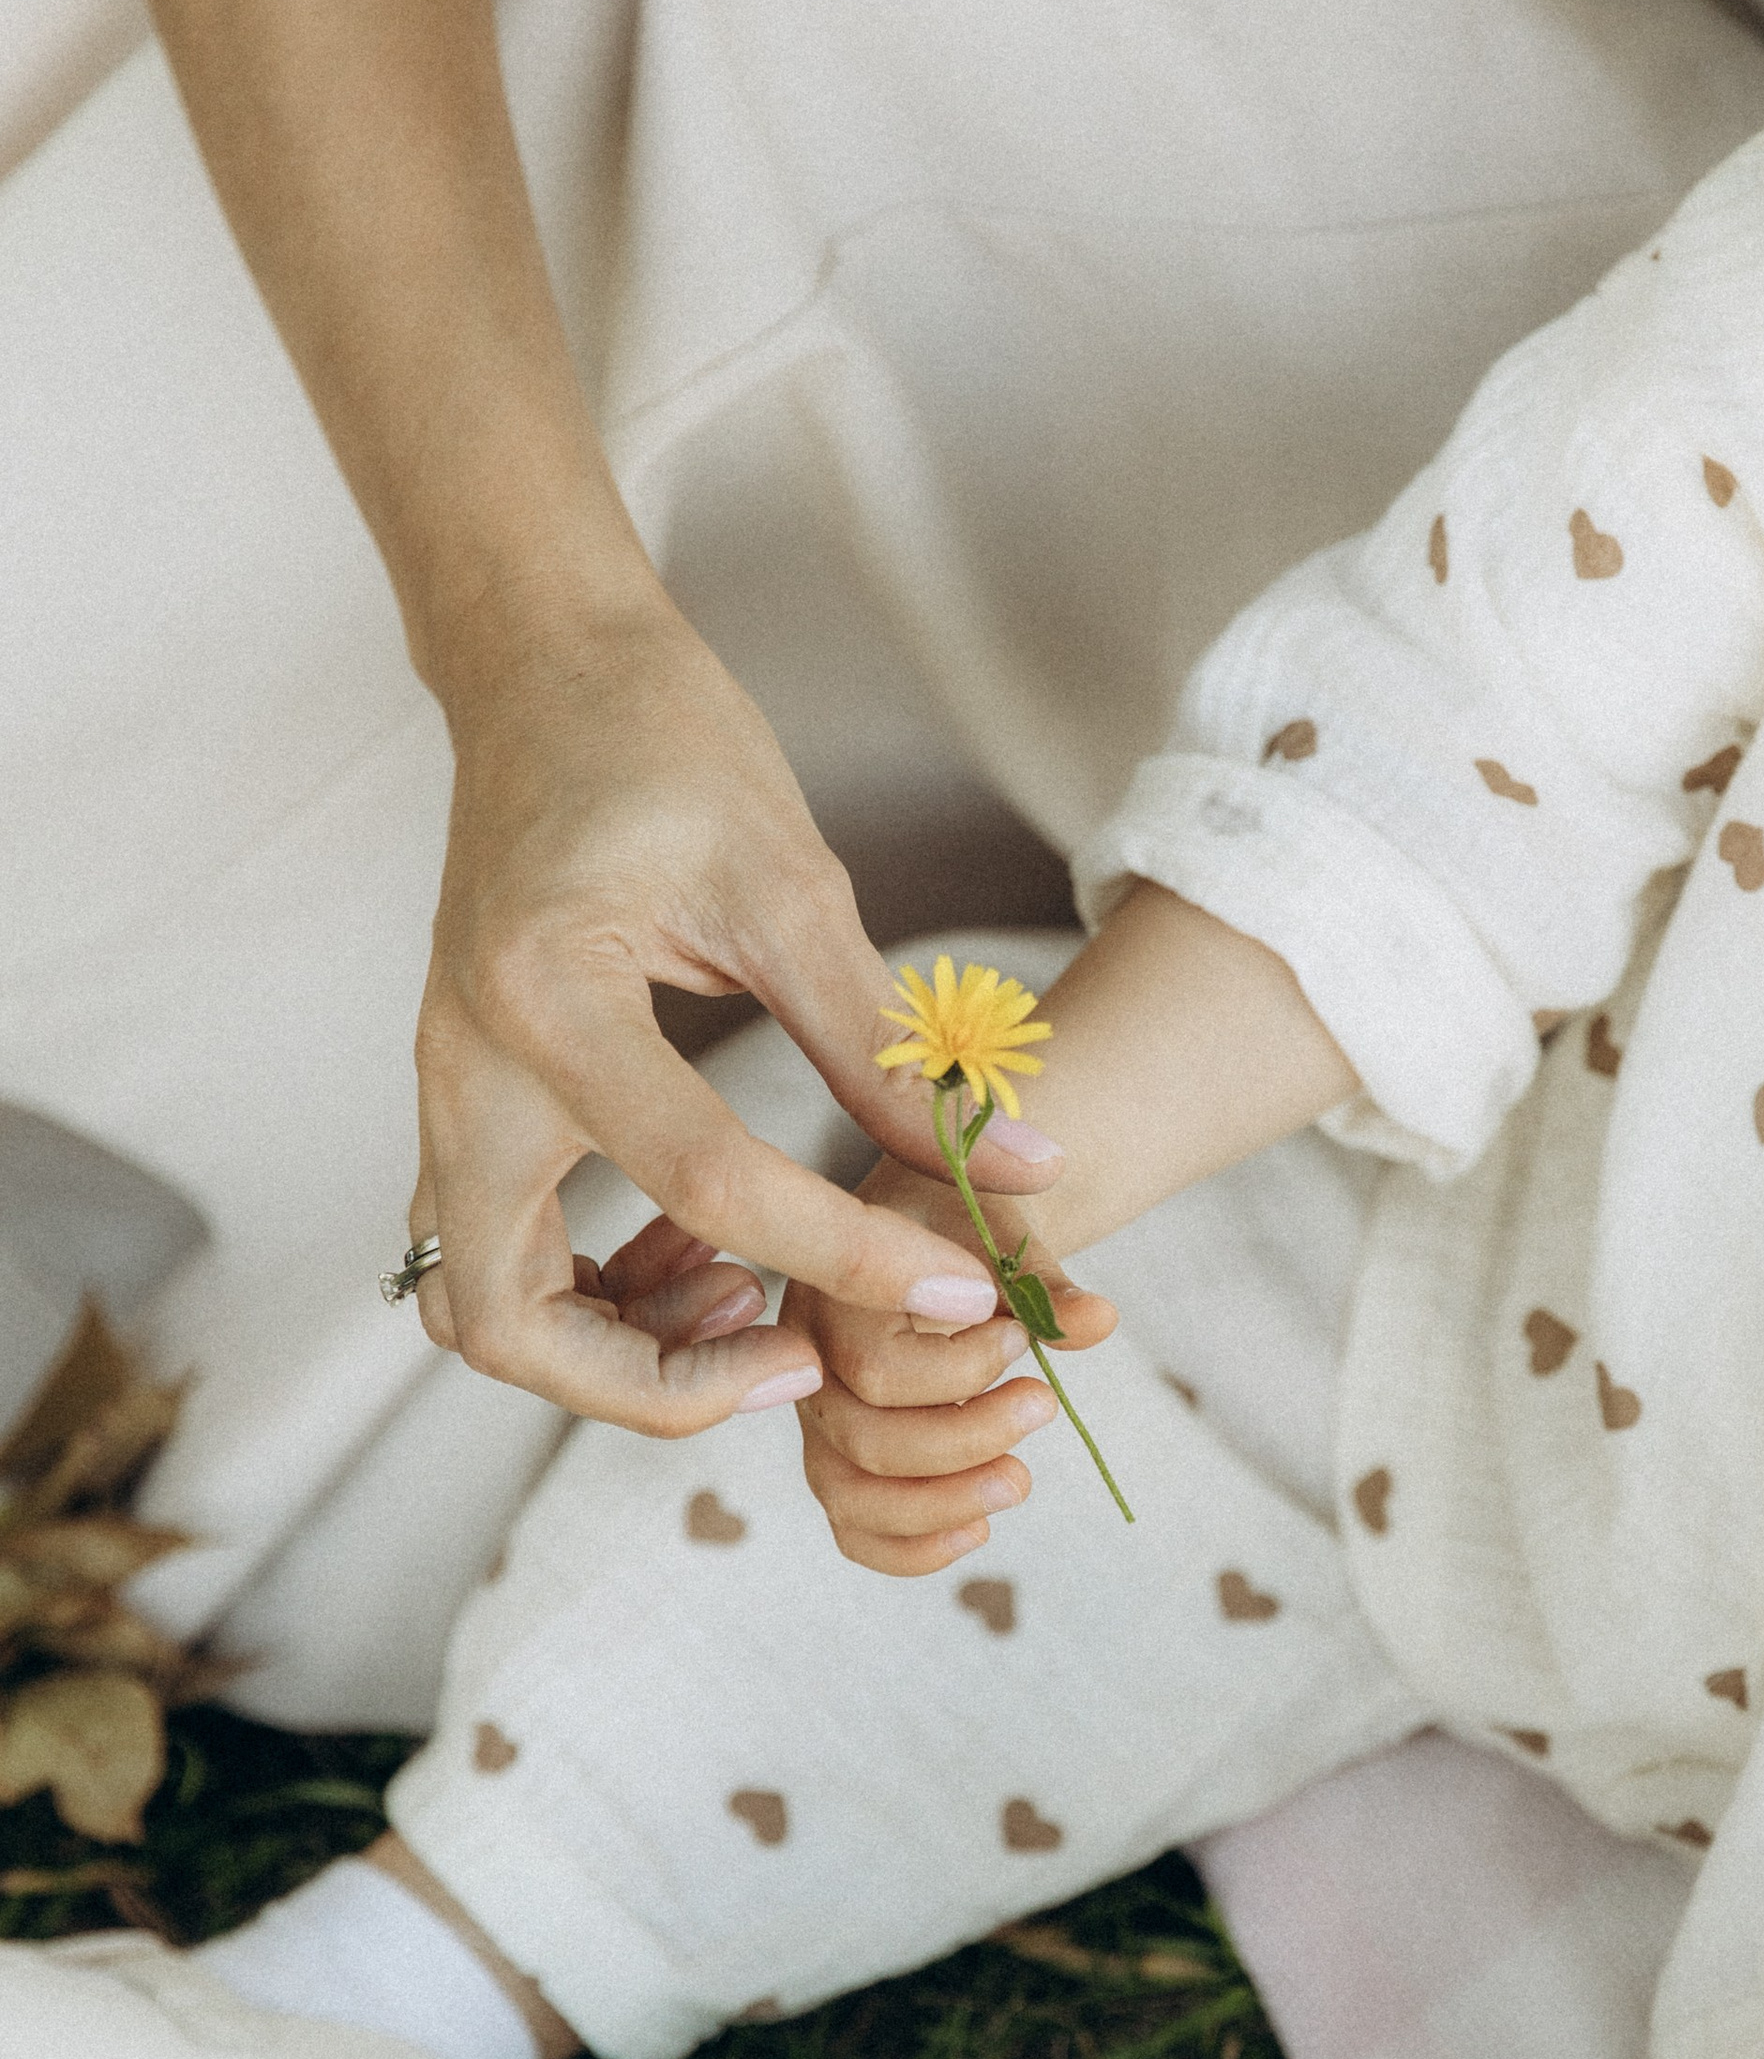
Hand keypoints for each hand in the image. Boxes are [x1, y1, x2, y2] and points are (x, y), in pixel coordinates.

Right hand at [404, 590, 1060, 1429]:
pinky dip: (598, 1297)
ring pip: (484, 1315)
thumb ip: (889, 1048)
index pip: (705, 1183)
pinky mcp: (468, 1105)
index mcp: (547, 998)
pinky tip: (712, 1254)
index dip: (846, 1255)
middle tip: (800, 1356)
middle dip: (656, 1386)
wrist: (543, 672)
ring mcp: (449, 1095)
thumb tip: (1019, 1169)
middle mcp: (466, 1070)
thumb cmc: (658, 743)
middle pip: (509, 1325)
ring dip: (618, 1352)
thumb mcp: (790, 884)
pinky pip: (499, 1260)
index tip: (960, 1290)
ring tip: (762, 1303)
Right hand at [785, 1162, 1118, 1574]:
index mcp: (831, 1298)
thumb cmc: (955, 1227)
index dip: (964, 1371)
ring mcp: (814, 1421)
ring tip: (1021, 1481)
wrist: (919, 1230)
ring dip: (944, 1507)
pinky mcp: (836, 1460)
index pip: (882, 1373)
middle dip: (968, 1441)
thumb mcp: (998, 1234)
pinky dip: (914, 1549)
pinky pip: (854, 1530)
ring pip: (852, 1498)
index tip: (1020, 1338)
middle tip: (1045, 1405)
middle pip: (867, 1444)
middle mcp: (804, 1366)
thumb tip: (1097, 1322)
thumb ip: (1041, 1282)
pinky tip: (981, 1527)